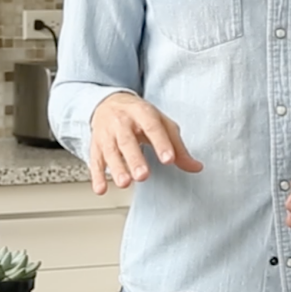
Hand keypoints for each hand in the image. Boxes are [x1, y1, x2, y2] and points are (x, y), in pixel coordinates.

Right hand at [88, 92, 203, 194]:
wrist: (109, 102)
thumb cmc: (139, 115)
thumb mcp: (161, 123)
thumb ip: (177, 146)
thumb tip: (195, 167)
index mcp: (142, 112)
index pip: (152, 127)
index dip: (161, 143)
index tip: (169, 159)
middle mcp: (122, 122)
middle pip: (127, 141)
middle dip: (135, 159)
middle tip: (143, 175)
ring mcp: (106, 134)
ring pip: (110, 151)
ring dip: (117, 168)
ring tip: (125, 183)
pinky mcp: (95, 145)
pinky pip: (95, 161)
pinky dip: (97, 176)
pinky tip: (101, 189)